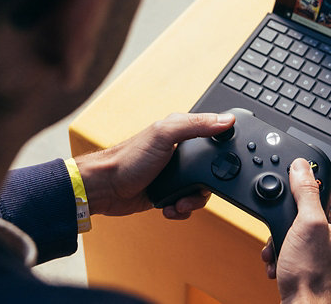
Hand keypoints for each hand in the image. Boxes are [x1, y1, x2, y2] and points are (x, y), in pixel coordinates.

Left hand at [74, 112, 234, 218]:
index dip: (221, 152)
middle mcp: (179, 153)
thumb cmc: (128, 158)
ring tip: (178, 203)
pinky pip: (185, 204)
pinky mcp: (167, 192)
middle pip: (210, 170)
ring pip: (199, 191)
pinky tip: (169, 207)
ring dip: (191, 201)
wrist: (105, 189)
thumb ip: (195, 125)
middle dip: (204, 186)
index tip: (221, 165)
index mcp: (180, 132)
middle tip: (193, 190)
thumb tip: (226, 120)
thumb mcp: (164, 135)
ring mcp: (173, 174)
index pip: (212, 138)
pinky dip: (180, 210)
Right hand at [261, 159, 330, 303]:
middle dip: (293, 212)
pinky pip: (299, 246)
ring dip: (284, 234)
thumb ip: (305, 191)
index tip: (300, 174)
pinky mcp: (317, 264)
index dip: (319, 177)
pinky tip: (278, 258)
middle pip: (317, 207)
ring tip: (277, 243)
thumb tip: (302, 167)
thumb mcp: (306, 223)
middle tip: (283, 215)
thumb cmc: (313, 276)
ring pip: (304, 228)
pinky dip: (284, 249)